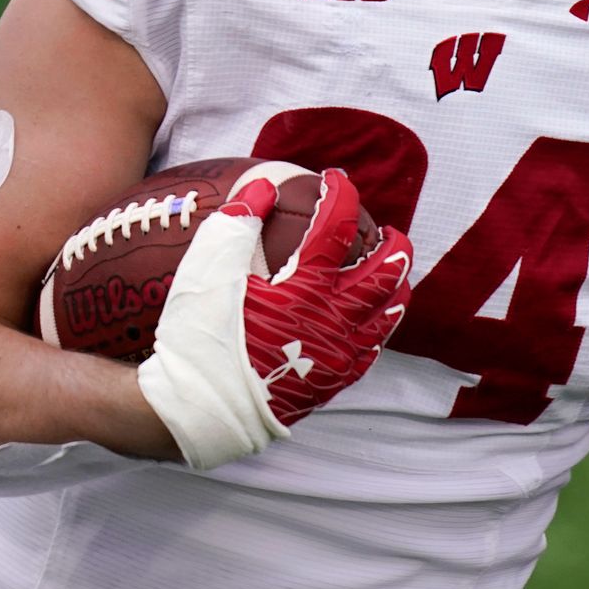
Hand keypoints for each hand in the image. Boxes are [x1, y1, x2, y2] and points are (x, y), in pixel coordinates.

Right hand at [137, 167, 412, 468]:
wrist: (194, 410)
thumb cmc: (198, 338)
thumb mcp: (208, 270)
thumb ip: (237, 221)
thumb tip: (265, 188)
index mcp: (305, 288)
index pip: (336, 228)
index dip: (339, 196)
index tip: (334, 179)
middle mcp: (333, 321)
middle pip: (384, 273)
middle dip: (392, 244)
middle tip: (386, 229)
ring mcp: (337, 355)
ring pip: (387, 314)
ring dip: (394, 284)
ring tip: (392, 270)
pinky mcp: (331, 382)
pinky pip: (372, 349)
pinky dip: (379, 325)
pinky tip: (372, 319)